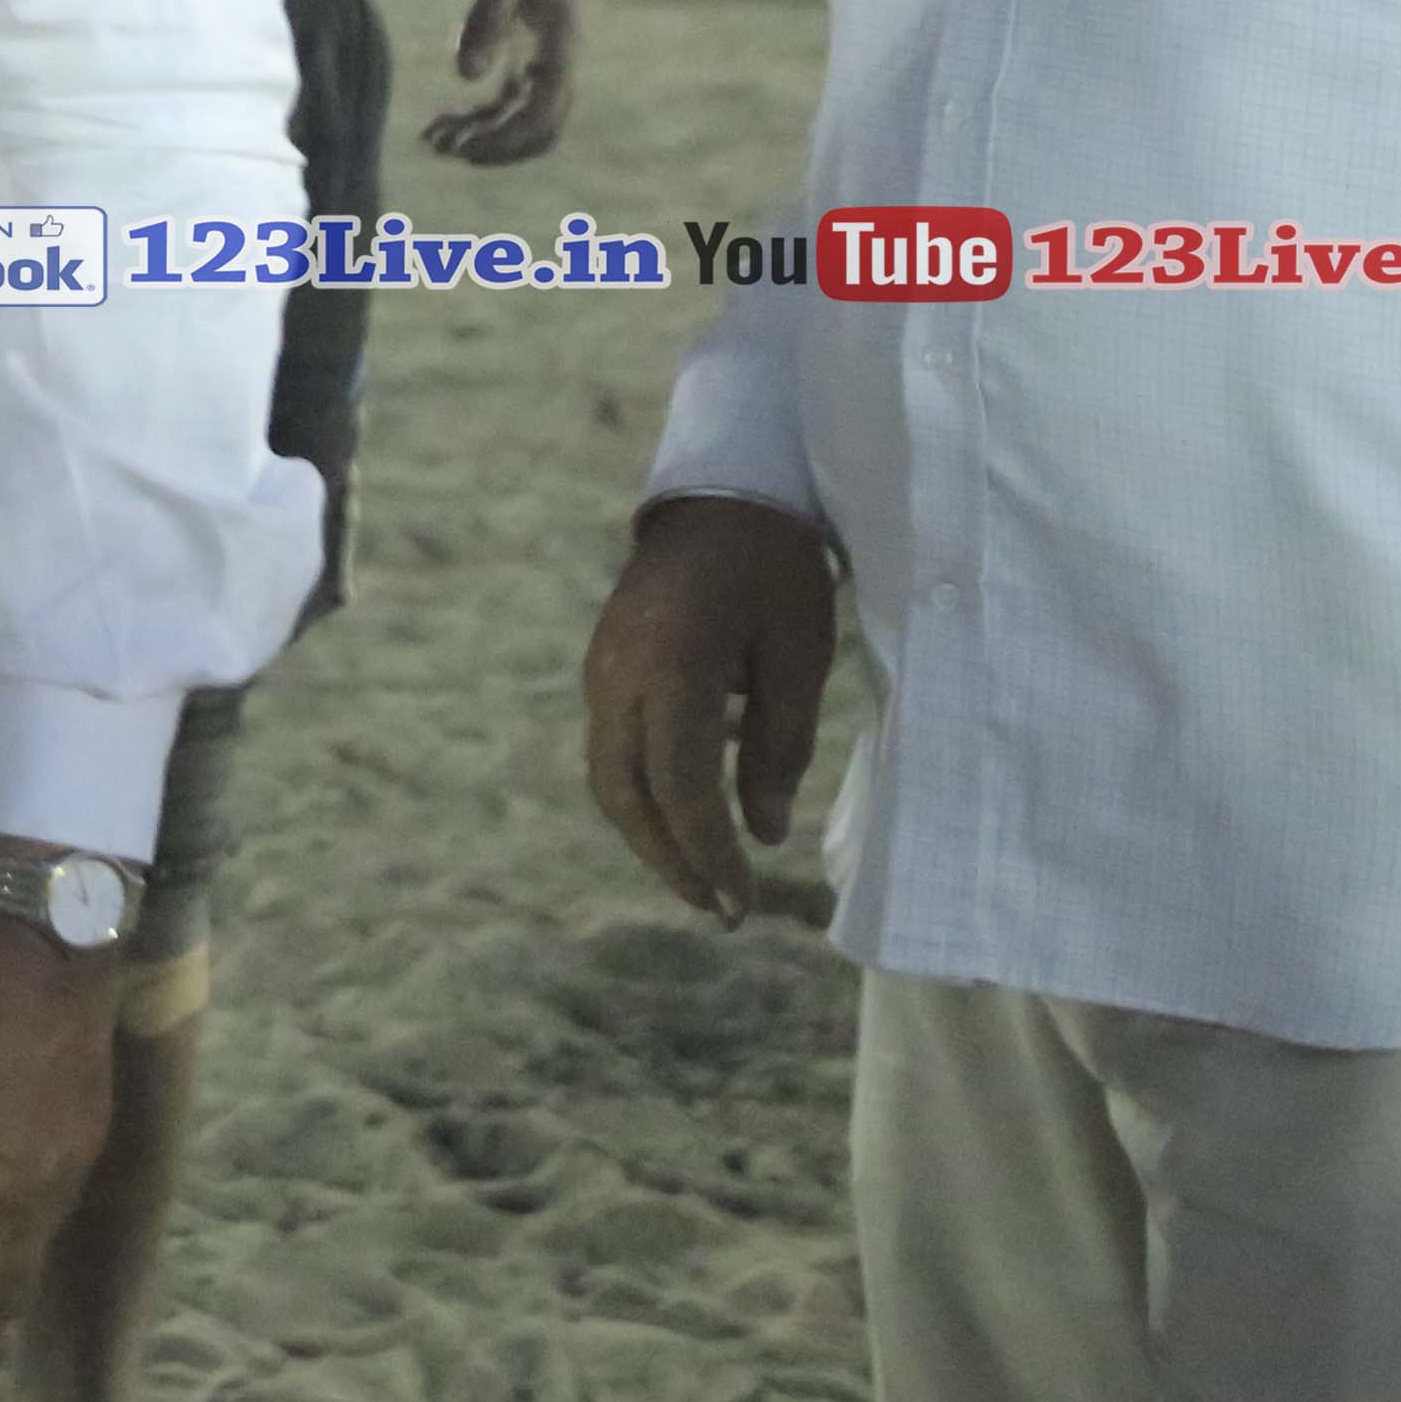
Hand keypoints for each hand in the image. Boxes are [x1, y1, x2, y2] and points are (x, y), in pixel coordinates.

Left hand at [420, 0, 578, 164]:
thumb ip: (484, 20)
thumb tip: (465, 77)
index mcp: (562, 43)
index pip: (545, 112)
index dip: (507, 138)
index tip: (463, 148)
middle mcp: (558, 58)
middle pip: (540, 128)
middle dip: (496, 147)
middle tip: (443, 149)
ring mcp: (540, 57)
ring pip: (520, 118)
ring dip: (482, 136)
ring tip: (430, 139)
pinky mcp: (520, 50)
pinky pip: (505, 100)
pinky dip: (477, 116)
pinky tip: (439, 120)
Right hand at [581, 494, 840, 923]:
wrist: (720, 492)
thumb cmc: (775, 569)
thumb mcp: (799, 655)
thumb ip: (779, 748)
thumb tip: (760, 835)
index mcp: (672, 669)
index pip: (680, 789)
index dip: (709, 854)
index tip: (742, 904)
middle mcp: (619, 677)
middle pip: (626, 796)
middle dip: (671, 860)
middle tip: (721, 909)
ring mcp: (601, 672)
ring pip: (610, 778)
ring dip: (652, 834)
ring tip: (703, 875)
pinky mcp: (603, 668)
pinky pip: (613, 749)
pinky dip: (646, 795)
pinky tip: (690, 813)